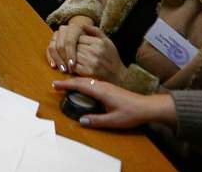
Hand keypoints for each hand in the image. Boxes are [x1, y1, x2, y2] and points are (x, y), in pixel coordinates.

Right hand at [46, 15, 92, 72]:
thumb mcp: (97, 38)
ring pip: (53, 47)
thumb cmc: (92, 41)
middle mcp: (64, 30)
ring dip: (57, 60)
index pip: (69, 42)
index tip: (73, 65)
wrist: (83, 35)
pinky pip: (48, 49)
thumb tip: (86, 31)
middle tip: (67, 70)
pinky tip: (54, 66)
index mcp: (74, 28)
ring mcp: (57, 34)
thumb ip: (96, 33)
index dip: (70, 54)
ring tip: (63, 69)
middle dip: (63, 59)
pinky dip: (50, 58)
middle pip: (60, 45)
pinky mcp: (52, 40)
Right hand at [53, 77, 175, 128]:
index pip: (79, 85)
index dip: (66, 84)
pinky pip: (91, 81)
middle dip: (67, 81)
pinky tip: (82, 87)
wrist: (147, 107)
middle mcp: (102, 85)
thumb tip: (81, 121)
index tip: (54, 85)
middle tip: (56, 85)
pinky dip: (82, 83)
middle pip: (81, 80)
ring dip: (75, 81)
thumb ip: (96, 120)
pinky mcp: (109, 87)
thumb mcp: (113, 120)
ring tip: (66, 85)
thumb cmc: (131, 113)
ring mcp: (106, 85)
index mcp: (100, 91)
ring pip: (86, 80)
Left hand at [74, 25, 123, 81]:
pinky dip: (72, 66)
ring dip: (71, 57)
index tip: (77, 45)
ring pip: (73, 55)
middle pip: (75, 46)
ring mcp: (91, 62)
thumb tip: (83, 24)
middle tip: (74, 52)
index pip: (79, 37)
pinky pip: (73, 65)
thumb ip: (96, 31)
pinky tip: (74, 66)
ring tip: (73, 59)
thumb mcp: (108, 42)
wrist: (119, 77)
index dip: (76, 41)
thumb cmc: (112, 58)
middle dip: (73, 49)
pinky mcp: (88, 72)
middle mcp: (95, 51)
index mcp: (99, 42)